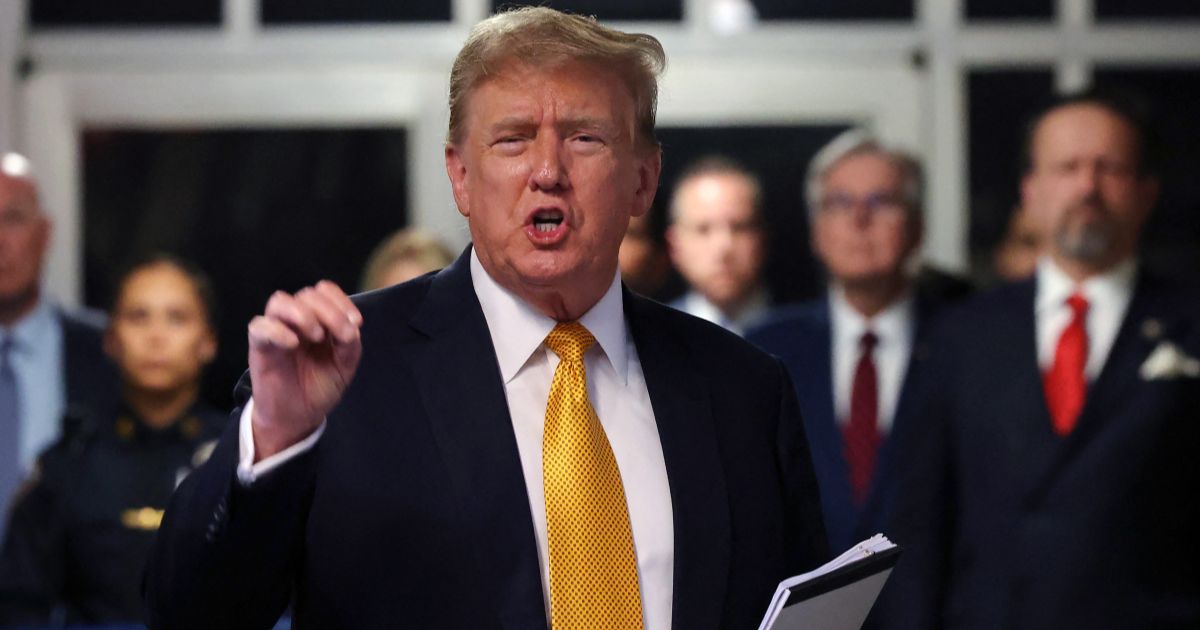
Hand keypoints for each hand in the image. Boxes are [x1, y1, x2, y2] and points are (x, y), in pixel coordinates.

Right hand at [247, 280, 362, 459]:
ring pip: (280, 301)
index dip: (340, 300)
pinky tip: (293, 344)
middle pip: (306, 294)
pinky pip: (260, 326)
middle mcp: (295, 320)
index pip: (324, 291)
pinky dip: (277, 330)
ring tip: (316, 336)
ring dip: (302, 314)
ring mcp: (276, 330)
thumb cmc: (319, 386)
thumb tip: (351, 326)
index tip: (356, 323)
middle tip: (341, 336)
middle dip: (329, 311)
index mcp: (317, 319)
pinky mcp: (259, 346)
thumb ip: (350, 343)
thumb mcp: (344, 365)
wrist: (298, 416)